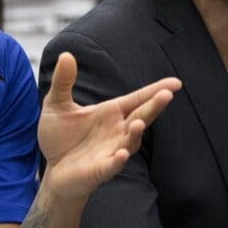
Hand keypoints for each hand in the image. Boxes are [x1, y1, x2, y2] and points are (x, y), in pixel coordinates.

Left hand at [38, 52, 181, 199]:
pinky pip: (112, 165)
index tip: (176, 83)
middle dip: (154, 107)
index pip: (139, 98)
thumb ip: (64, 82)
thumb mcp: (57, 105)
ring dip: (136, 133)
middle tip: (166, 95)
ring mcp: (112, 151)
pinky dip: (118, 160)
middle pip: (141, 116)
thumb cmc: (60, 137)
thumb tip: (66, 55)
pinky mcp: (100, 170)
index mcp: (112, 112)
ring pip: (130, 141)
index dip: (156, 90)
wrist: (52, 171)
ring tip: (139, 122)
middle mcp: (118, 130)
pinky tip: (122, 153)